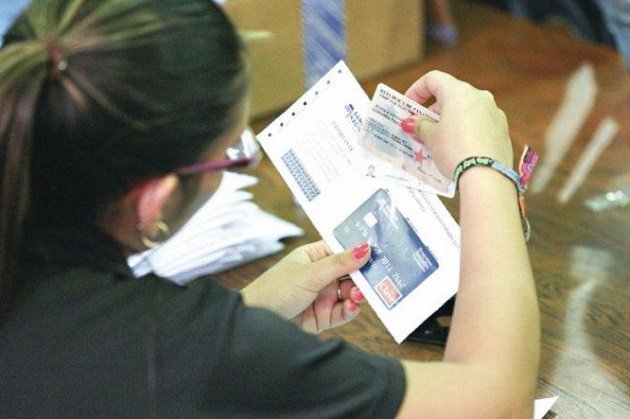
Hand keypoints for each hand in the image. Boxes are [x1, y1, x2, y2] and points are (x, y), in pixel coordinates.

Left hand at [241, 241, 370, 332]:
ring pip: (349, 293)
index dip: (359, 252)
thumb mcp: (309, 274)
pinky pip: (344, 311)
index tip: (379, 254)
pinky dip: (351, 309)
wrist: (256, 325)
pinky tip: (352, 306)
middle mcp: (319, 275)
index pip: (342, 251)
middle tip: (376, 278)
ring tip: (359, 295)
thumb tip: (365, 247)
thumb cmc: (274, 291)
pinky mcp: (323, 317)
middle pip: (350, 273)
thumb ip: (339, 263)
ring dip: (358, 294)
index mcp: (313, 257)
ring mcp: (322, 296)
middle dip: (363, 276)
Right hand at [402, 70, 512, 177]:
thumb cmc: (454, 150)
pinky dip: (465, 130)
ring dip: (449, 120)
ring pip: (466, 110)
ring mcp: (494, 112)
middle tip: (421, 127)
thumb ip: (420, 125)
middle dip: (433, 110)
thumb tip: (412, 122)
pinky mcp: (502, 130)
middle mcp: (479, 96)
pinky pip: (478, 124)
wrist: (487, 176)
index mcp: (459, 92)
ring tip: (438, 140)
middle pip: (451, 95)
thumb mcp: (431, 138)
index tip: (408, 107)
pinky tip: (457, 148)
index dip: (416, 90)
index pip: (433, 79)